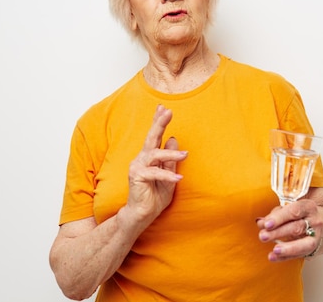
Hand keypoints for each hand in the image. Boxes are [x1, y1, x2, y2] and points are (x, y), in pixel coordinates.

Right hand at [123, 105, 186, 223]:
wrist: (142, 215)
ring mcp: (137, 167)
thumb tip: (174, 139)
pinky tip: (178, 177)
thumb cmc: (155, 196)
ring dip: (171, 153)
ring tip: (185, 154)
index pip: (154, 136)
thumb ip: (171, 160)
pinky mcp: (137, 177)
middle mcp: (141, 158)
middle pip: (151, 137)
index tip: (163, 107)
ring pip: (154, 154)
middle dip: (159, 123)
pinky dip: (167, 174)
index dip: (158, 121)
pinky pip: (154, 173)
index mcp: (149, 157)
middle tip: (167, 111)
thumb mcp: (169, 176)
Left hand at [256, 199, 321, 261]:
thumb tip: (260, 222)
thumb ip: (277, 212)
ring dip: (287, 248)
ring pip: (303, 244)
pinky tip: (273, 257)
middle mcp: (315, 222)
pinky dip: (285, 257)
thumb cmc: (306, 212)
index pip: (294, 211)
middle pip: (296, 228)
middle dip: (278, 233)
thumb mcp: (294, 205)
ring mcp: (316, 237)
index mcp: (309, 207)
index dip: (280, 217)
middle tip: (263, 236)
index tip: (266, 223)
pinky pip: (299, 255)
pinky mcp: (314, 250)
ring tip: (274, 250)